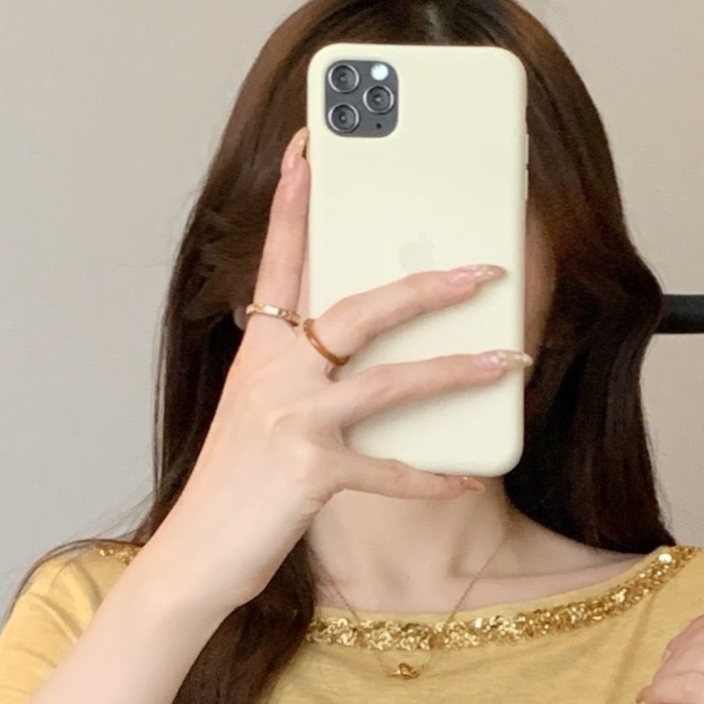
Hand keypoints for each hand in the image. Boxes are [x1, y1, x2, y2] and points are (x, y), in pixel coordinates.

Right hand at [135, 131, 528, 614]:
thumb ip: (293, 376)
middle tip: (482, 270)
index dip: (294, 205)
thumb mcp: (255, 414)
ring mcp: (292, 422)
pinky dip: (432, 475)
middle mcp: (273, 375)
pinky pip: (390, 471)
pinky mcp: (311, 474)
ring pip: (390, 383)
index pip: (280, 262)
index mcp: (258, 351)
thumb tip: (350, 355)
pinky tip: (468, 476)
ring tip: (507, 361)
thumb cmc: (233, 487)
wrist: (196, 553)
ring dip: (456, 371)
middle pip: (359, 311)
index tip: (309, 150)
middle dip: (426, 287)